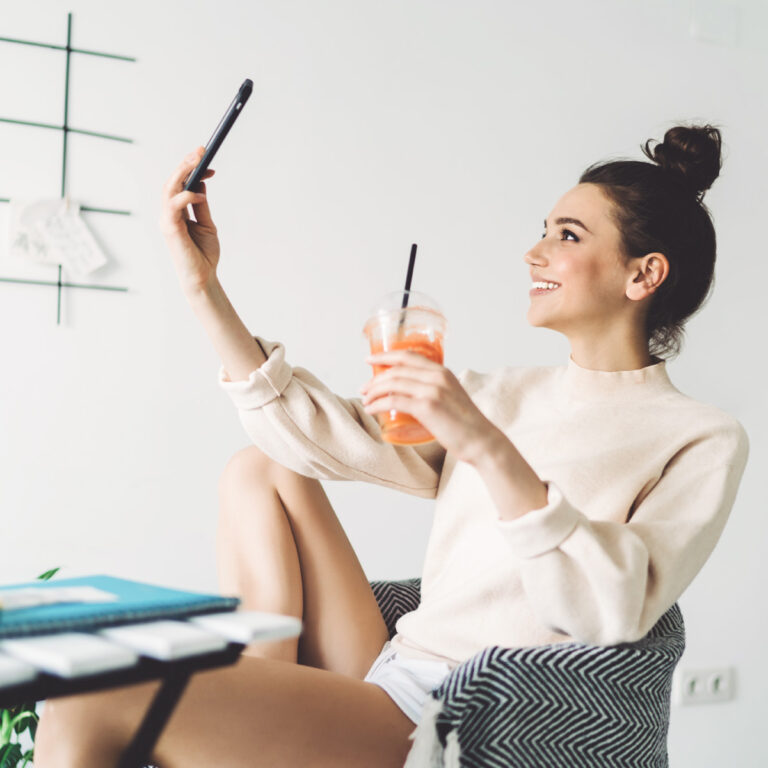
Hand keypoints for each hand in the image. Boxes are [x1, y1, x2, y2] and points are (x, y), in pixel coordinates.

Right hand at [159, 147, 219, 294]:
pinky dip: (185, 196)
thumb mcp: (206, 224)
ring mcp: (167, 220)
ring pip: (169, 189)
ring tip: (198, 162)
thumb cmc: (203, 254)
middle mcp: (168, 214)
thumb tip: (201, 184)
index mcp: (176, 212)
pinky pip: (173, 206)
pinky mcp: (170, 229)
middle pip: (172, 182)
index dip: (191, 170)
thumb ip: (201, 205)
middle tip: (201, 151)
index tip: (207, 160)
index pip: (179, 184)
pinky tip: (199, 193)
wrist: (203, 277)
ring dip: (183, 173)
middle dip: (186, 164)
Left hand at [360, 350, 500, 464]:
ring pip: (392, 383)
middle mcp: (437, 376)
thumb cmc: (466, 425)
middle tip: (363, 388)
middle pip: (396, 369)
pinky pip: (394, 400)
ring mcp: (432, 390)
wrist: (481, 440)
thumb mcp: (451, 397)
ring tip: (365, 400)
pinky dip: (378, 404)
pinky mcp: (427, 406)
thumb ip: (436, 390)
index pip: (408, 356)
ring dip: (374, 391)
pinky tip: (371, 409)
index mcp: (442, 372)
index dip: (385, 355)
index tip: (370, 360)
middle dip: (375, 377)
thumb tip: (414, 394)